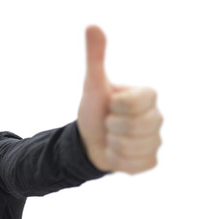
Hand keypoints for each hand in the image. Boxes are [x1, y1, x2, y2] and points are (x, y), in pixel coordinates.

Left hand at [77, 26, 162, 173]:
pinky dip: (116, 161)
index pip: (135, 102)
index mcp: (147, 96)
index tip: (110, 105)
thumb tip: (92, 26)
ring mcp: (155, 141)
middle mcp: (156, 118)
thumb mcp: (92, 84)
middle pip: (134, 127)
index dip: (116, 106)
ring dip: (112, 144)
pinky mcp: (150, 161)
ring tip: (110, 137)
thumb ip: (95, 57)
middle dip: (110, 126)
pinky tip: (114, 152)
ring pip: (132, 148)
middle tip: (108, 123)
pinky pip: (134, 166)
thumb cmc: (94, 110)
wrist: (89, 140)